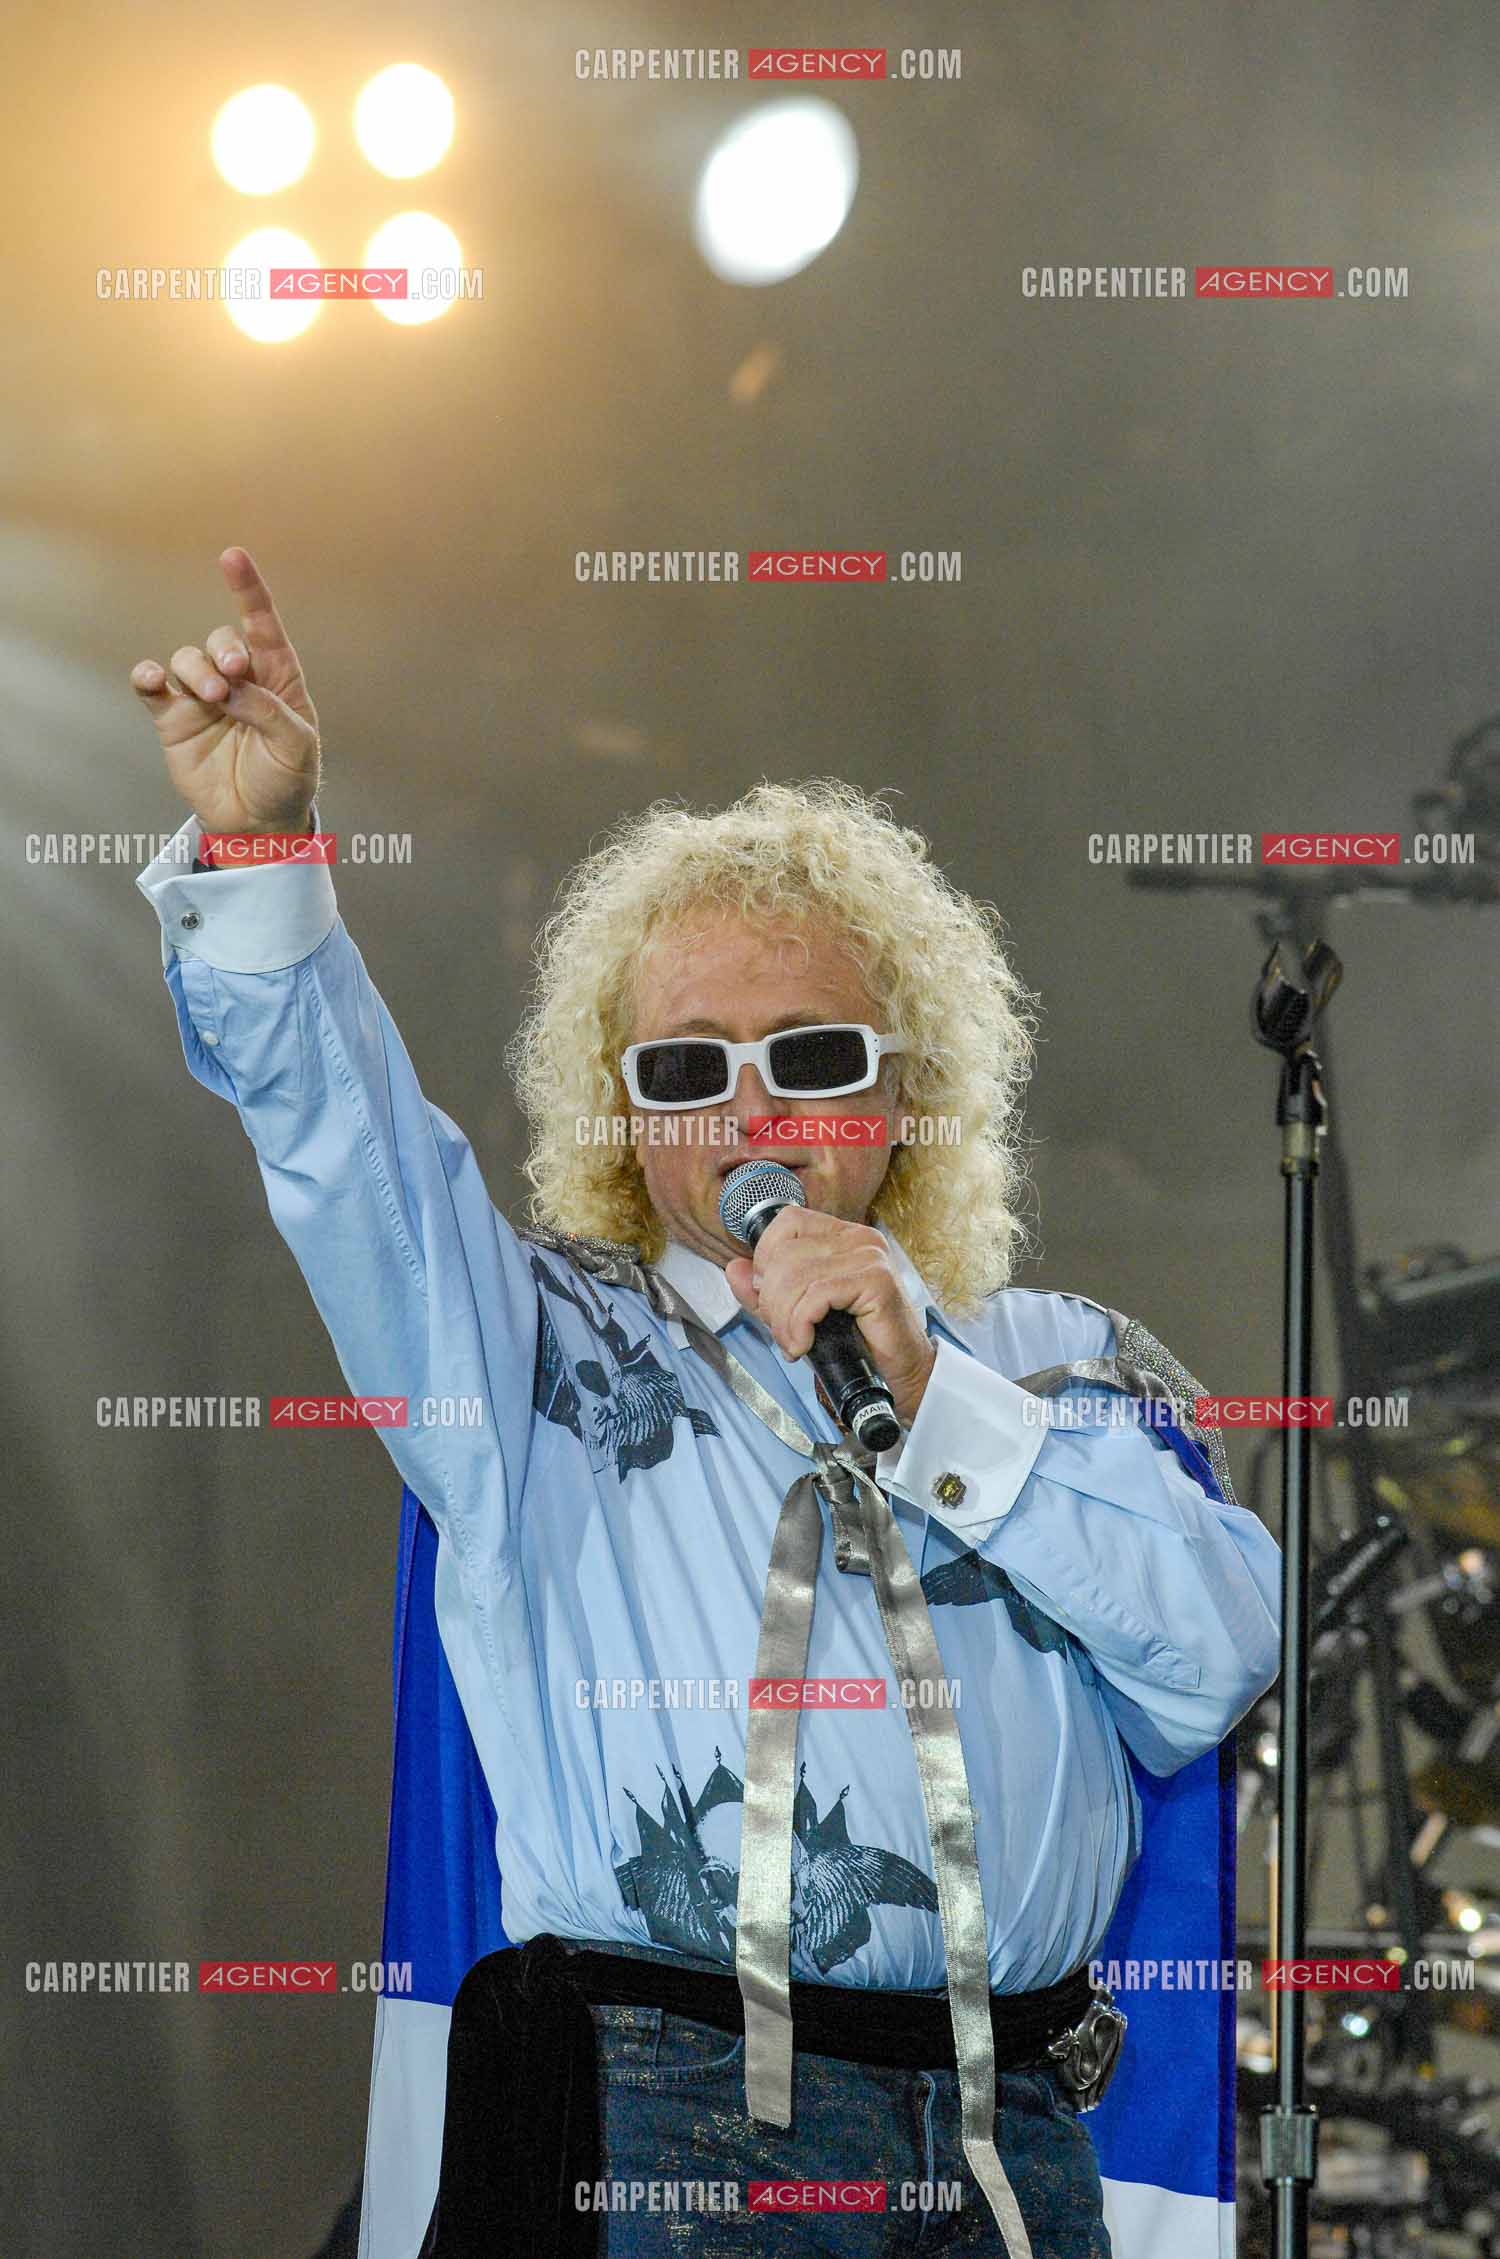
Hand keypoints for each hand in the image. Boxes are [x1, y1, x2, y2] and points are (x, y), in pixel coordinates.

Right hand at [129, 547, 319, 833]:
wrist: (257, 822)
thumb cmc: (286, 780)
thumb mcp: (297, 747)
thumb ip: (269, 710)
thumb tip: (231, 687)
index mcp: (277, 678)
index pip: (263, 626)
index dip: (248, 590)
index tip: (232, 557)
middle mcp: (239, 680)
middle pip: (221, 639)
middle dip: (225, 648)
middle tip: (234, 675)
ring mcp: (203, 697)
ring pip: (187, 658)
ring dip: (196, 670)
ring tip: (213, 699)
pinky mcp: (174, 719)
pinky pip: (152, 686)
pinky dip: (148, 676)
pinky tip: (153, 680)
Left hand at [724, 1210, 936, 1427]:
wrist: (899, 1374)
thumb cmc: (854, 1344)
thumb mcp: (798, 1313)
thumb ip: (765, 1291)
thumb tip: (733, 1268)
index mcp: (841, 1235)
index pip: (787, 1221)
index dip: (766, 1259)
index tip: (770, 1299)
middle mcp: (858, 1237)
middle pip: (785, 1253)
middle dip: (771, 1300)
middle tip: (783, 1332)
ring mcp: (869, 1256)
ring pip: (796, 1276)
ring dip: (783, 1319)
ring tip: (793, 1343)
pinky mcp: (876, 1280)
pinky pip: (816, 1295)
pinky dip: (800, 1324)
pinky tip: (804, 1345)